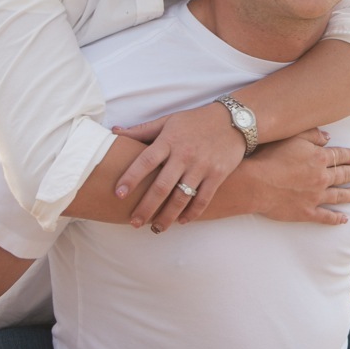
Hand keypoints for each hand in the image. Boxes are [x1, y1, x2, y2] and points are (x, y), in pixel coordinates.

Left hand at [112, 102, 245, 231]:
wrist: (234, 120)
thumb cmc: (196, 121)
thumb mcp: (169, 121)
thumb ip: (143, 130)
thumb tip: (114, 132)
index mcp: (169, 140)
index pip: (146, 161)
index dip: (131, 177)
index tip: (118, 194)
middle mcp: (185, 154)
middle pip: (161, 186)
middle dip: (146, 207)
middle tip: (134, 223)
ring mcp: (202, 166)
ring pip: (181, 197)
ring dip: (167, 216)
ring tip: (156, 229)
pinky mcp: (218, 174)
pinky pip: (203, 199)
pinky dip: (192, 213)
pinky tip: (181, 221)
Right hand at [245, 129, 349, 224]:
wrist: (255, 183)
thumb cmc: (270, 157)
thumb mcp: (292, 137)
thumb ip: (312, 135)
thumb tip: (328, 137)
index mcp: (319, 158)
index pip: (341, 156)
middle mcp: (321, 177)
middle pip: (344, 175)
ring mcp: (316, 196)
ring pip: (340, 195)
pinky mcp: (306, 212)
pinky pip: (326, 216)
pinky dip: (336, 218)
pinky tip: (345, 219)